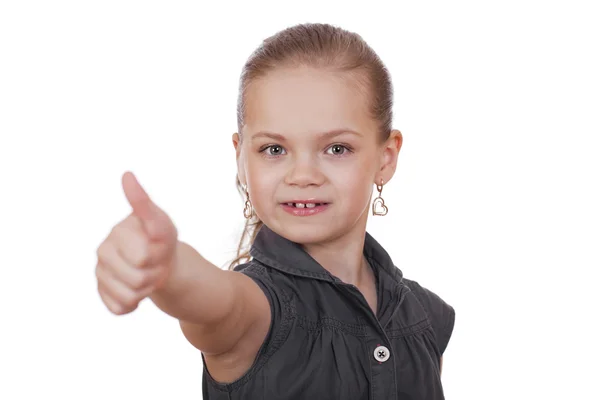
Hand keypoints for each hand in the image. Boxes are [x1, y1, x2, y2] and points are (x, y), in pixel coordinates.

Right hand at [96, 171, 177, 314]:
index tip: (156, 244)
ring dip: (146, 290)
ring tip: (148, 274)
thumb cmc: (162, 240)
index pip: (142, 257)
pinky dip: (134, 304)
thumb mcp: (160, 223)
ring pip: (129, 296)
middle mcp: (102, 251)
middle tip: (155, 263)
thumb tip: (126, 174)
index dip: (157, 255)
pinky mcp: (102, 292)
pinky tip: (136, 290)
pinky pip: (120, 309)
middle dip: (154, 273)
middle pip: (137, 278)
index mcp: (116, 233)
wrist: (162, 263)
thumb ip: (143, 203)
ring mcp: (100, 273)